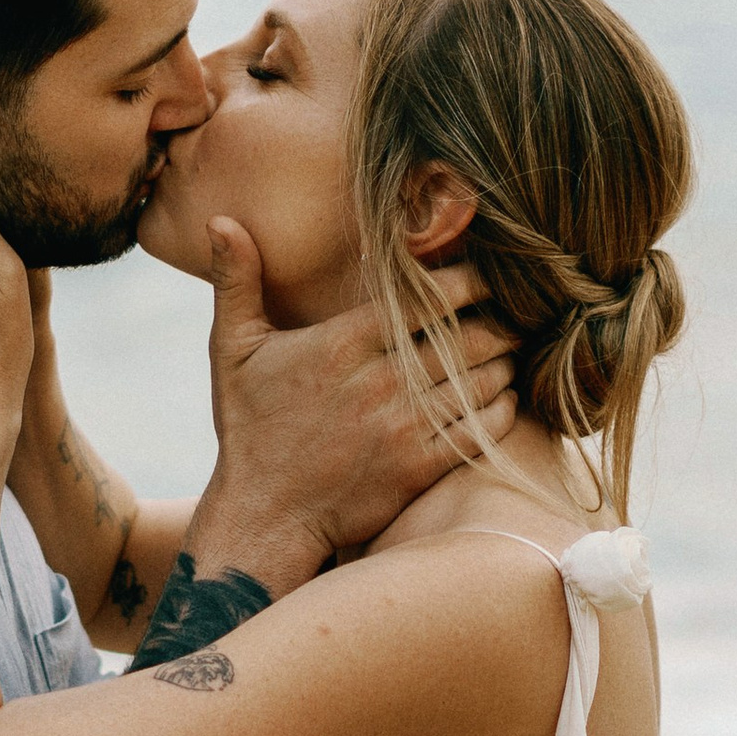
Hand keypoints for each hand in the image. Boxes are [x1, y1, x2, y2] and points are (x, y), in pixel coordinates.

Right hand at [189, 217, 517, 593]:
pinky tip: (506, 396)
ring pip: (477, 382)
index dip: (466, 282)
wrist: (263, 515)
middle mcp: (376, 383)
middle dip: (497, 320)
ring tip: (512, 348)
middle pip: (462, 338)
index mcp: (340, 346)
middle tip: (515, 310)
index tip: (485, 274)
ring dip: (503, 361)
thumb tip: (221, 219)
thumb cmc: (251, 429)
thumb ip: (236, 282)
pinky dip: (501, 410)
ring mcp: (401, 428)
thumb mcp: (232, 350)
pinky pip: (478, 431)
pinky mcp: (417, 469)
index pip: (422, 300)